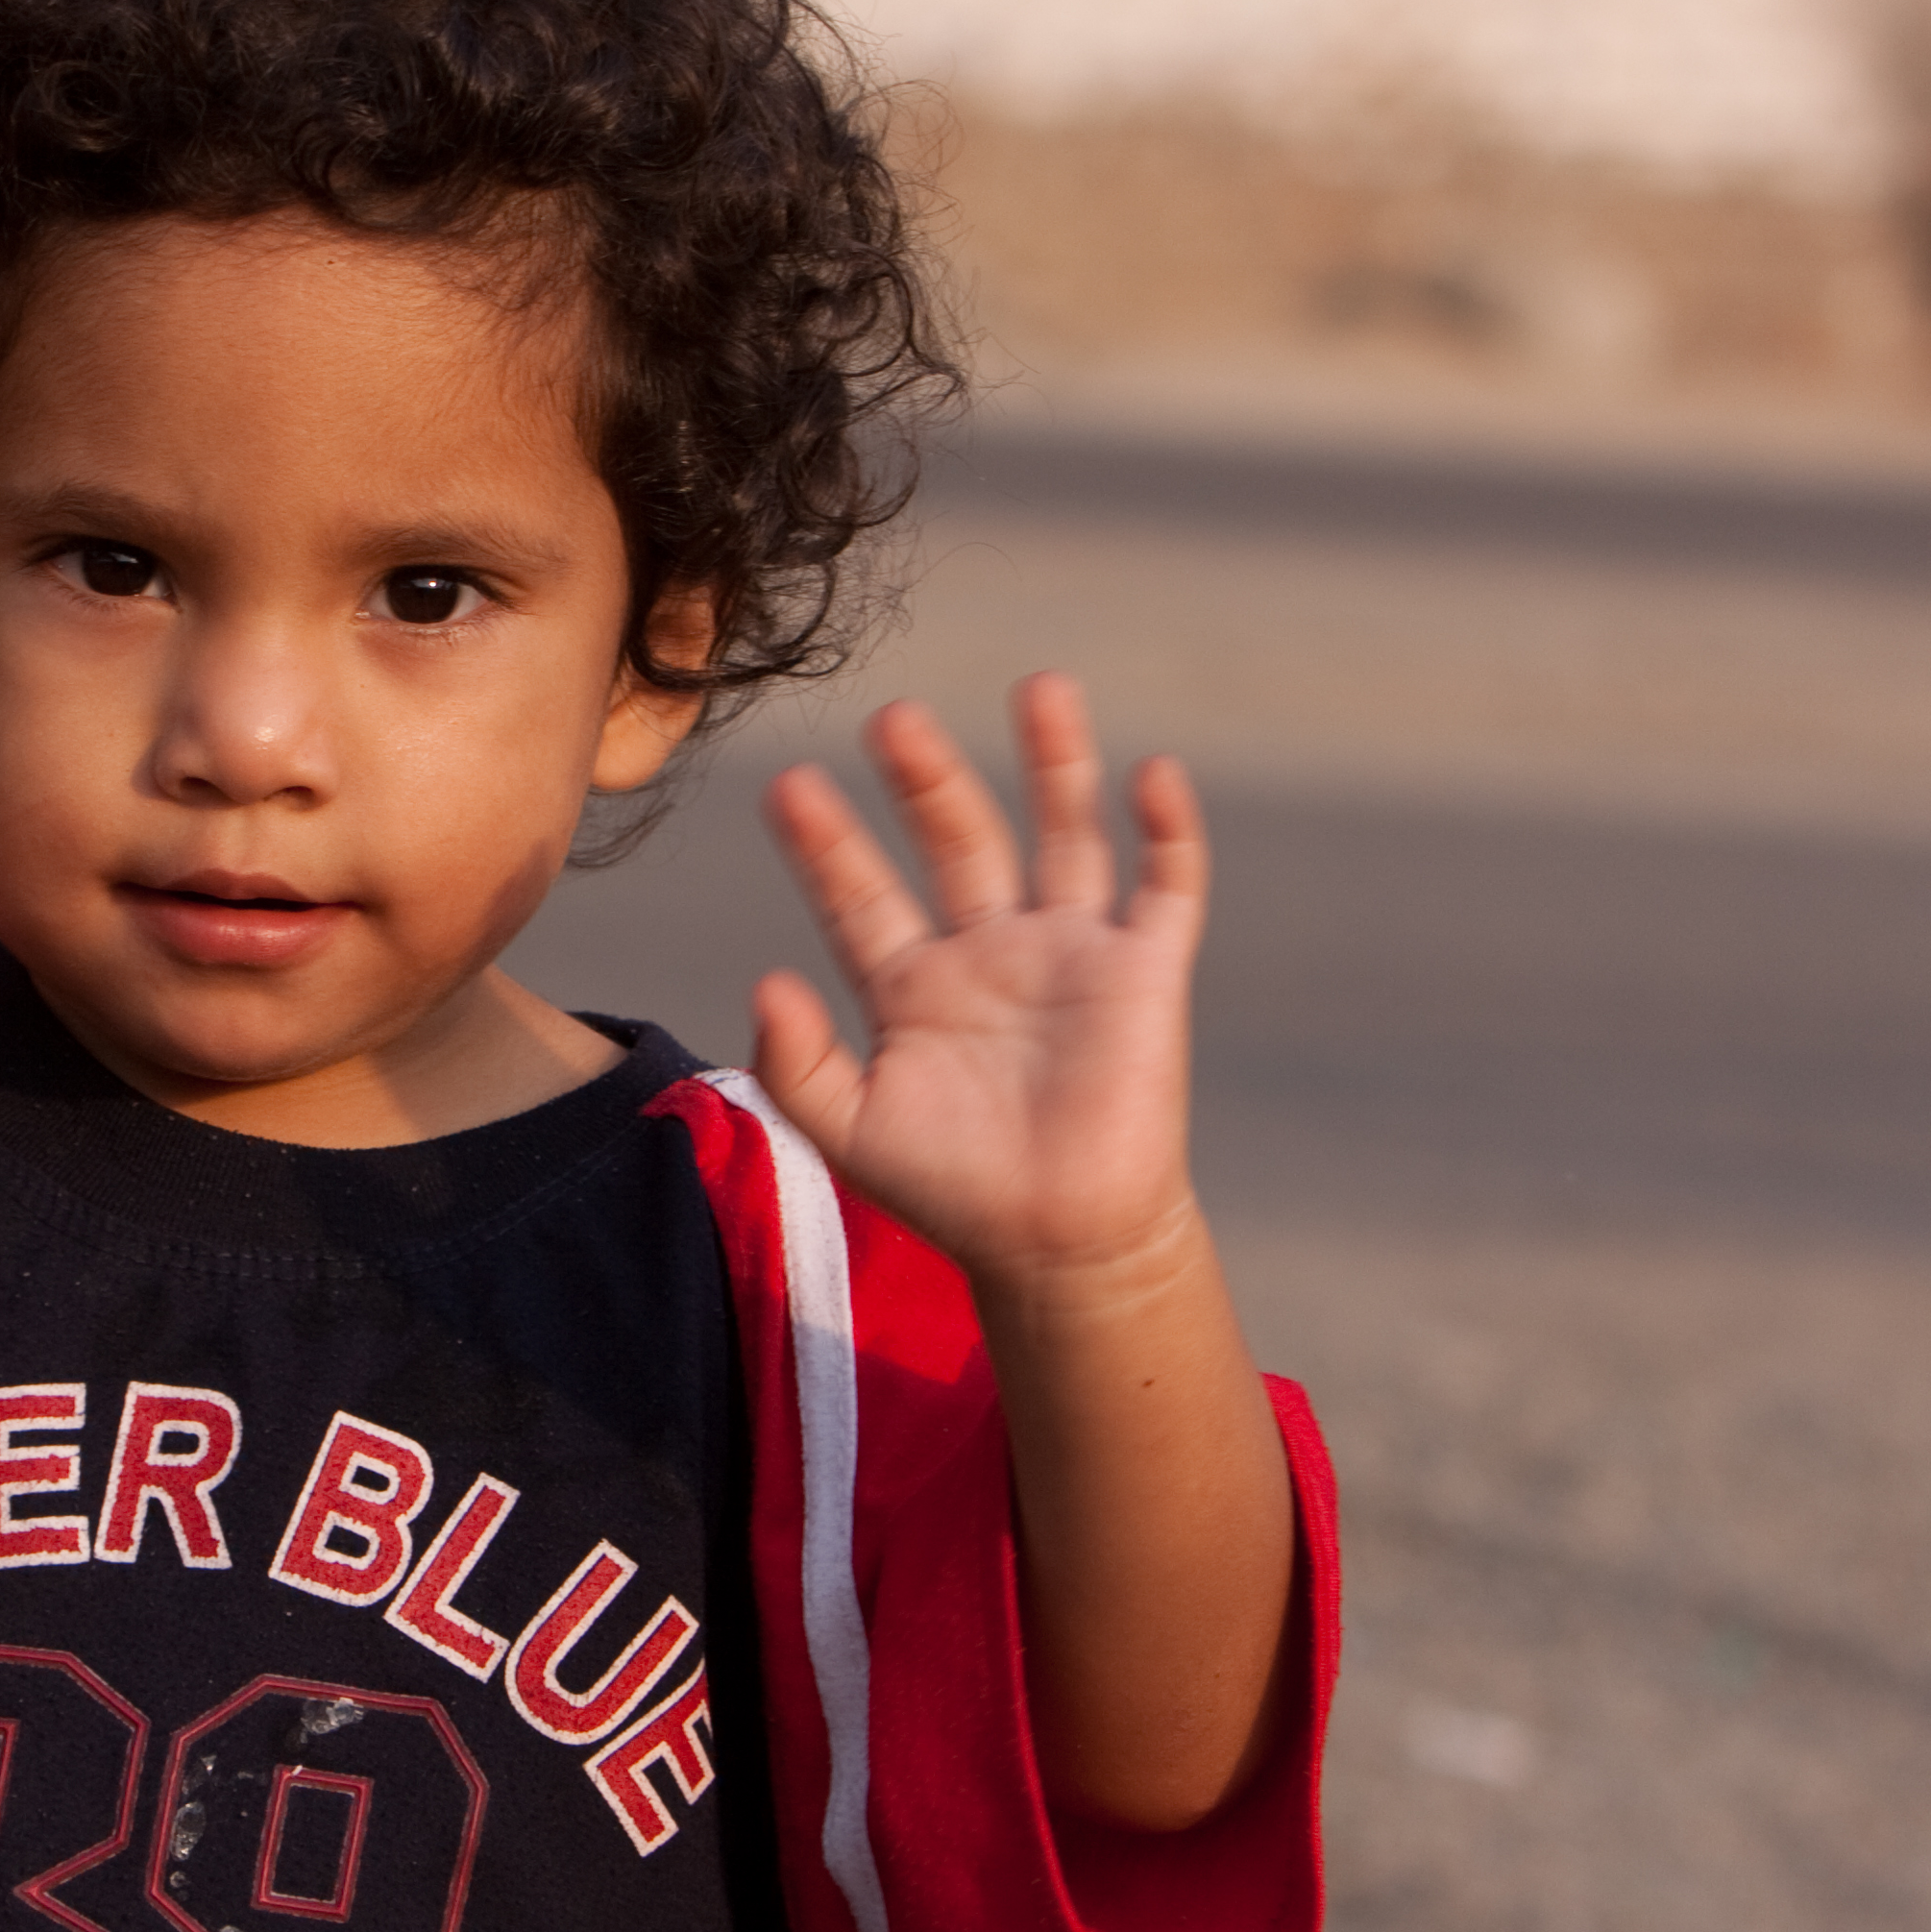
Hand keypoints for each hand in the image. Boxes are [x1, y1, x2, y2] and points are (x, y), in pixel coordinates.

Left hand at [749, 673, 1211, 1310]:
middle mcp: (990, 950)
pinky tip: (1151, 772)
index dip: (827, 845)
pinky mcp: (1147, 973)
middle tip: (891, 716)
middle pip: (958, 839)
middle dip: (927, 780)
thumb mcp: (851, 1132)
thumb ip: (796, 1064)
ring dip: (1055, 763)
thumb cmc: (952, 1192)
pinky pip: (1165, 887)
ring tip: (1040, 685)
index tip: (788, 787)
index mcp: (913, 984)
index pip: (860, 896)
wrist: (1059, 1247)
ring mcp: (1071, 954)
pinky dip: (1167, 831)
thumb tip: (763, 982)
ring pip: (1064, 835)